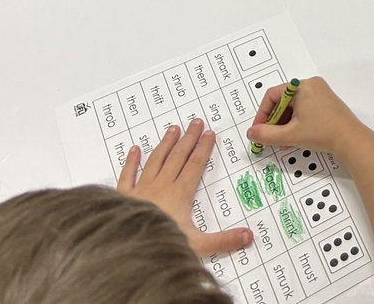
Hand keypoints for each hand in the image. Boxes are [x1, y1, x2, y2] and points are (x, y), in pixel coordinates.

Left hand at [118, 119, 252, 255]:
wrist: (128, 251)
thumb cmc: (162, 245)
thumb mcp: (197, 246)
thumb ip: (224, 240)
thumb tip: (249, 235)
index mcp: (180, 194)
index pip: (195, 165)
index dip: (204, 149)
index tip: (210, 133)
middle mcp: (161, 186)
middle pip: (177, 157)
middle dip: (188, 139)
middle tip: (195, 122)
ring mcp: (141, 190)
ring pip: (155, 161)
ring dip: (165, 144)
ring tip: (172, 129)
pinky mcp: (123, 197)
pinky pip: (127, 175)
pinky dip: (131, 162)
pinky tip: (134, 149)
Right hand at [247, 77, 366, 153]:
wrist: (351, 140)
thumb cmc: (321, 133)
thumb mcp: (290, 135)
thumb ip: (267, 134)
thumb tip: (250, 133)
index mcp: (303, 86)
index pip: (273, 95)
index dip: (262, 114)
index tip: (258, 130)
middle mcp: (312, 85)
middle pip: (283, 101)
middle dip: (274, 121)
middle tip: (269, 138)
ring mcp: (320, 93)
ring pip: (293, 107)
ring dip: (284, 125)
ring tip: (282, 143)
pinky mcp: (326, 103)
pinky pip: (304, 110)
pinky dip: (296, 123)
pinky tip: (293, 139)